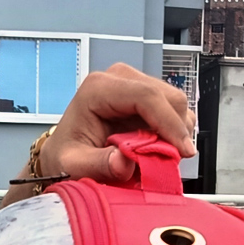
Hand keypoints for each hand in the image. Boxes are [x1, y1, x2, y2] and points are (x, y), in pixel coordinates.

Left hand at [1, 62, 194, 205]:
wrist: (61, 152)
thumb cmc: (64, 156)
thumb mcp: (74, 165)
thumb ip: (98, 165)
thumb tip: (124, 163)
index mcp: (99, 88)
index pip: (147, 96)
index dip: (170, 123)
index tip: (183, 150)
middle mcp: (118, 79)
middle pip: (168, 96)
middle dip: (176, 129)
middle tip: (173, 160)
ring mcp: (132, 84)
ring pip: (174, 102)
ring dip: (176, 131)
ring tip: (162, 156)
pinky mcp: (142, 96)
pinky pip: (170, 111)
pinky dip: (172, 131)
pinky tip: (159, 148)